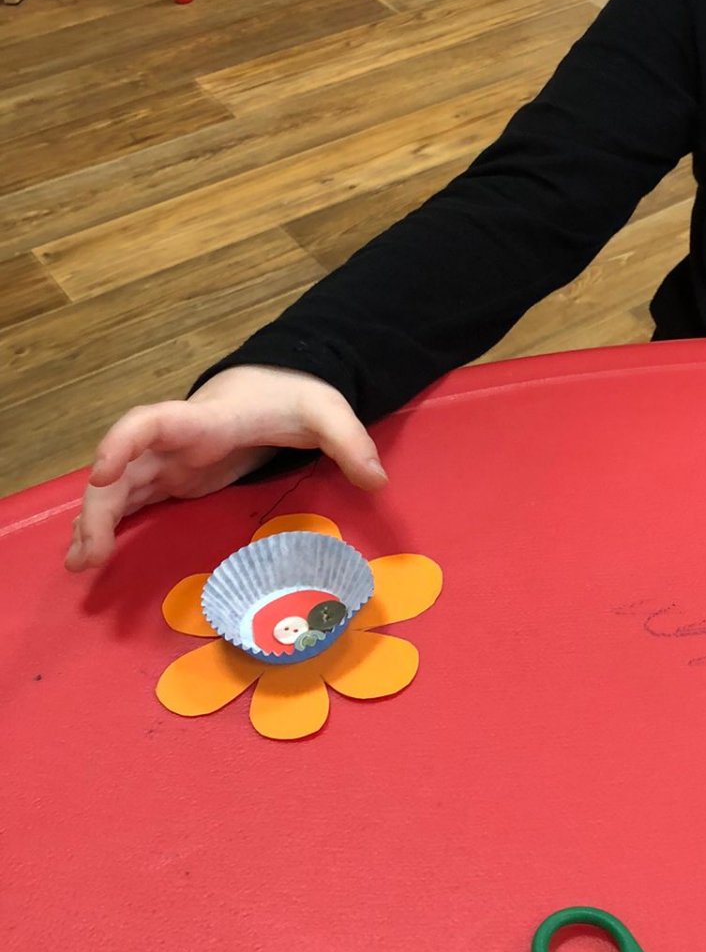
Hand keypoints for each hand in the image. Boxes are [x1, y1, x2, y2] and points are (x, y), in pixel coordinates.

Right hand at [64, 367, 387, 571]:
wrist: (276, 385)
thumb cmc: (296, 396)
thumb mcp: (330, 413)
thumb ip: (351, 443)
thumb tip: (377, 480)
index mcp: (207, 419)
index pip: (153, 421)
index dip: (123, 443)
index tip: (103, 472)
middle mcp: (176, 439)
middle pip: (123, 465)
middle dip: (99, 505)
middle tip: (90, 553)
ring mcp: (169, 459)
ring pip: (118, 487)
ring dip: (96, 522)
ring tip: (81, 566)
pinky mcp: (172, 478)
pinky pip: (130, 500)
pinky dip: (109, 524)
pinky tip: (92, 556)